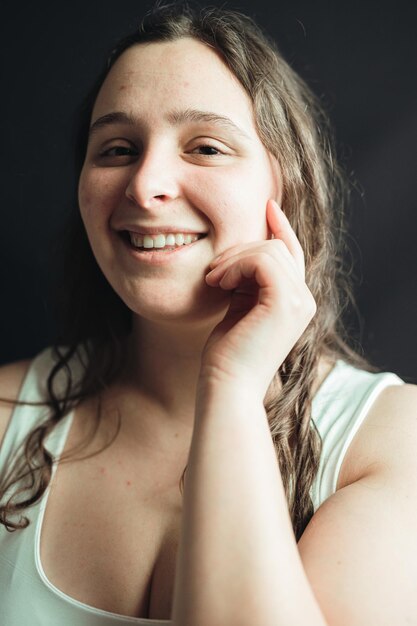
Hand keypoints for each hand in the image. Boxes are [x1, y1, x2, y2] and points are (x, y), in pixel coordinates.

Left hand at [201, 199, 315, 398]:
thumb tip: (244, 254)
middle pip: (279, 248)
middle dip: (241, 250)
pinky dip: (237, 265)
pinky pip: (263, 259)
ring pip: (269, 250)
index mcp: (296, 302)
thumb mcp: (239, 308)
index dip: (282, 226)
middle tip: (214, 271)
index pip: (292, 254)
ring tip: (213, 279)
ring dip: (234, 258)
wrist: (226, 386)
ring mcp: (300, 301)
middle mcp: (305, 300)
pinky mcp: (286, 302)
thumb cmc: (227, 354)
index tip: (267, 204)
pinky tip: (219, 281)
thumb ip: (249, 282)